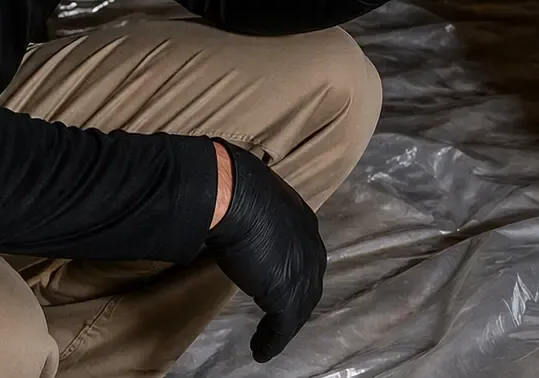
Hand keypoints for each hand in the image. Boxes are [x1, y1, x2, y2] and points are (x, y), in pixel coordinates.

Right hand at [205, 141, 325, 363]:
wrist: (233, 196)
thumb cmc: (234, 187)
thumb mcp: (248, 195)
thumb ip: (249, 207)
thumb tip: (228, 200)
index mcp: (302, 219)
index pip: (304, 252)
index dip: (294, 269)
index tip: (278, 281)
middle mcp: (310, 244)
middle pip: (309, 281)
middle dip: (297, 299)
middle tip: (279, 316)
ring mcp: (302, 270)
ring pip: (300, 306)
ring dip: (284, 325)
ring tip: (269, 339)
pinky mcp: (288, 293)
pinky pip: (284, 326)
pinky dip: (273, 341)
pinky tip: (261, 351)